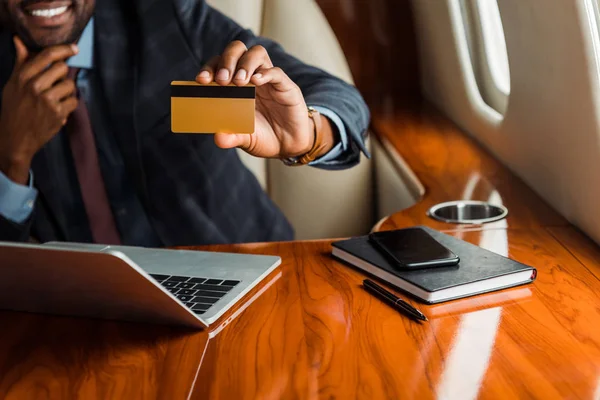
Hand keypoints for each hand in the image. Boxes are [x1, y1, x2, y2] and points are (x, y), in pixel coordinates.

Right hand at [0, 37, 78, 183]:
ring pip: (69, 84)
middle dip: (62, 74)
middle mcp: (35, 86)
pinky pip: (74, 100)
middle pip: (62, 68)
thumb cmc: (13, 109)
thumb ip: (20, 63)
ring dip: (66, 91)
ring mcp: (47, 100)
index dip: (64, 49)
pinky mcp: (58, 113)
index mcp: (22, 77)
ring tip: (55, 99)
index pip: (47, 55)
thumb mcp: (12, 84)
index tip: (74, 48)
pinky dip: (69, 105)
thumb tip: (19, 40)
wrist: (15, 139)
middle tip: (55, 84)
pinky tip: (59, 110)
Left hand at [196, 41, 335, 158]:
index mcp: (235, 86)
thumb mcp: (245, 139)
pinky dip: (265, 73)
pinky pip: (275, 72)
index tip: (202, 80)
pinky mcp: (286, 86)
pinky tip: (256, 82)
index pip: (219, 64)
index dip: (210, 68)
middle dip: (227, 60)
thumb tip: (218, 138)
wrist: (289, 146)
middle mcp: (251, 77)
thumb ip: (231, 137)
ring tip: (239, 82)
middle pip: (237, 50)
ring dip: (245, 63)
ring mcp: (269, 80)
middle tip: (222, 80)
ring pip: (257, 53)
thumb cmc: (264, 138)